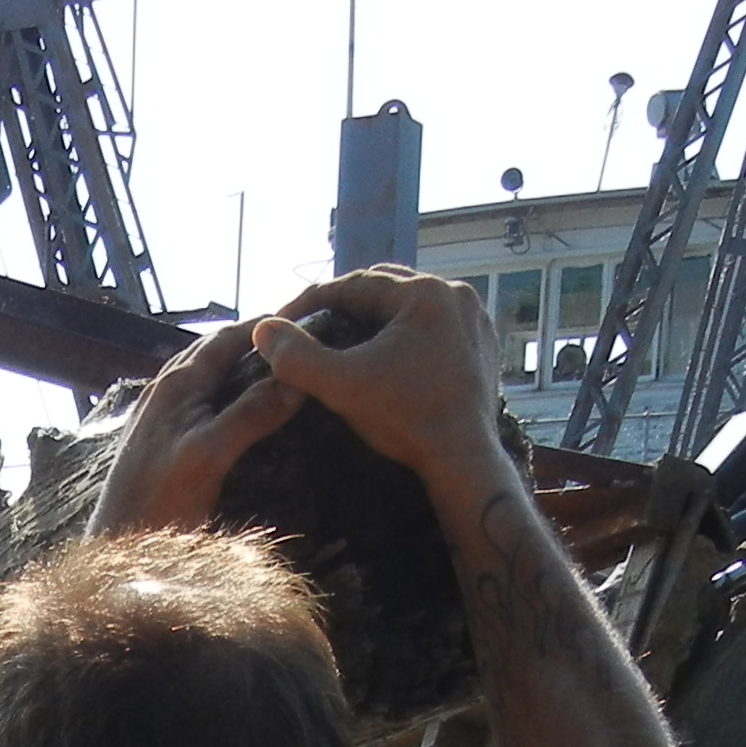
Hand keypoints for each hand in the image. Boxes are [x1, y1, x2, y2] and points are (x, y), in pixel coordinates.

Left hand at [88, 320, 307, 535]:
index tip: (306, 320)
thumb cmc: (159, 505)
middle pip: (213, 352)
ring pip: (202, 376)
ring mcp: (156, 415)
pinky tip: (235, 411)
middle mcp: (162, 391)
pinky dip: (221, 394)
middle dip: (252, 343)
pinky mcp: (155, 441)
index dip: (264, 326)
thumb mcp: (210, 456)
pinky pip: (195, 401)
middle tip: (295, 345)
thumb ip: (250, 415)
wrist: (117, 550)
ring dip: (235, 367)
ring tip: (272, 371)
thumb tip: (295, 381)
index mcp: (177, 384)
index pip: (227, 338)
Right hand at [248, 269, 508, 495]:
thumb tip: (262, 328)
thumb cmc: (406, 421)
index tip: (282, 323)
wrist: (464, 461)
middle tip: (313, 328)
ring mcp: (473, 318)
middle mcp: (454, 293)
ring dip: (377, 319)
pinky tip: (389, 356)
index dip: (311, 302)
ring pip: (410, 307)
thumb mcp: (343, 387)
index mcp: (423, 293)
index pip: (353, 285)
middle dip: (345, 306)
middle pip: (384, 289)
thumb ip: (297, 357)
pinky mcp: (483, 343)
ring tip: (347, 341)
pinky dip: (407, 335)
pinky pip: (434, 327)